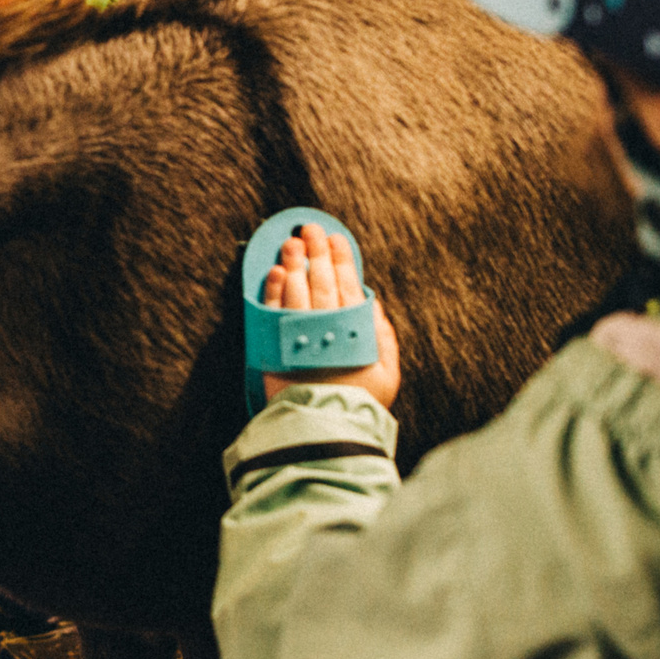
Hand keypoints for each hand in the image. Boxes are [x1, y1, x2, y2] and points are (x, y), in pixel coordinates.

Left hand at [260, 225, 400, 408]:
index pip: (348, 285)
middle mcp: (327, 328)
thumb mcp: (386, 372)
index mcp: (355, 331)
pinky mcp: (275, 347)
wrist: (325, 429)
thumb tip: (371, 305)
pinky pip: (273, 311)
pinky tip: (276, 272)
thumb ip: (382, 336)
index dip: (341, 260)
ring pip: (296, 291)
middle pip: (320, 281)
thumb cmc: (360, 402)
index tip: (335, 239)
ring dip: (294, 263)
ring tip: (291, 243)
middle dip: (316, 252)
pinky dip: (274, 290)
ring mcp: (299, 336)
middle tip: (310, 229)